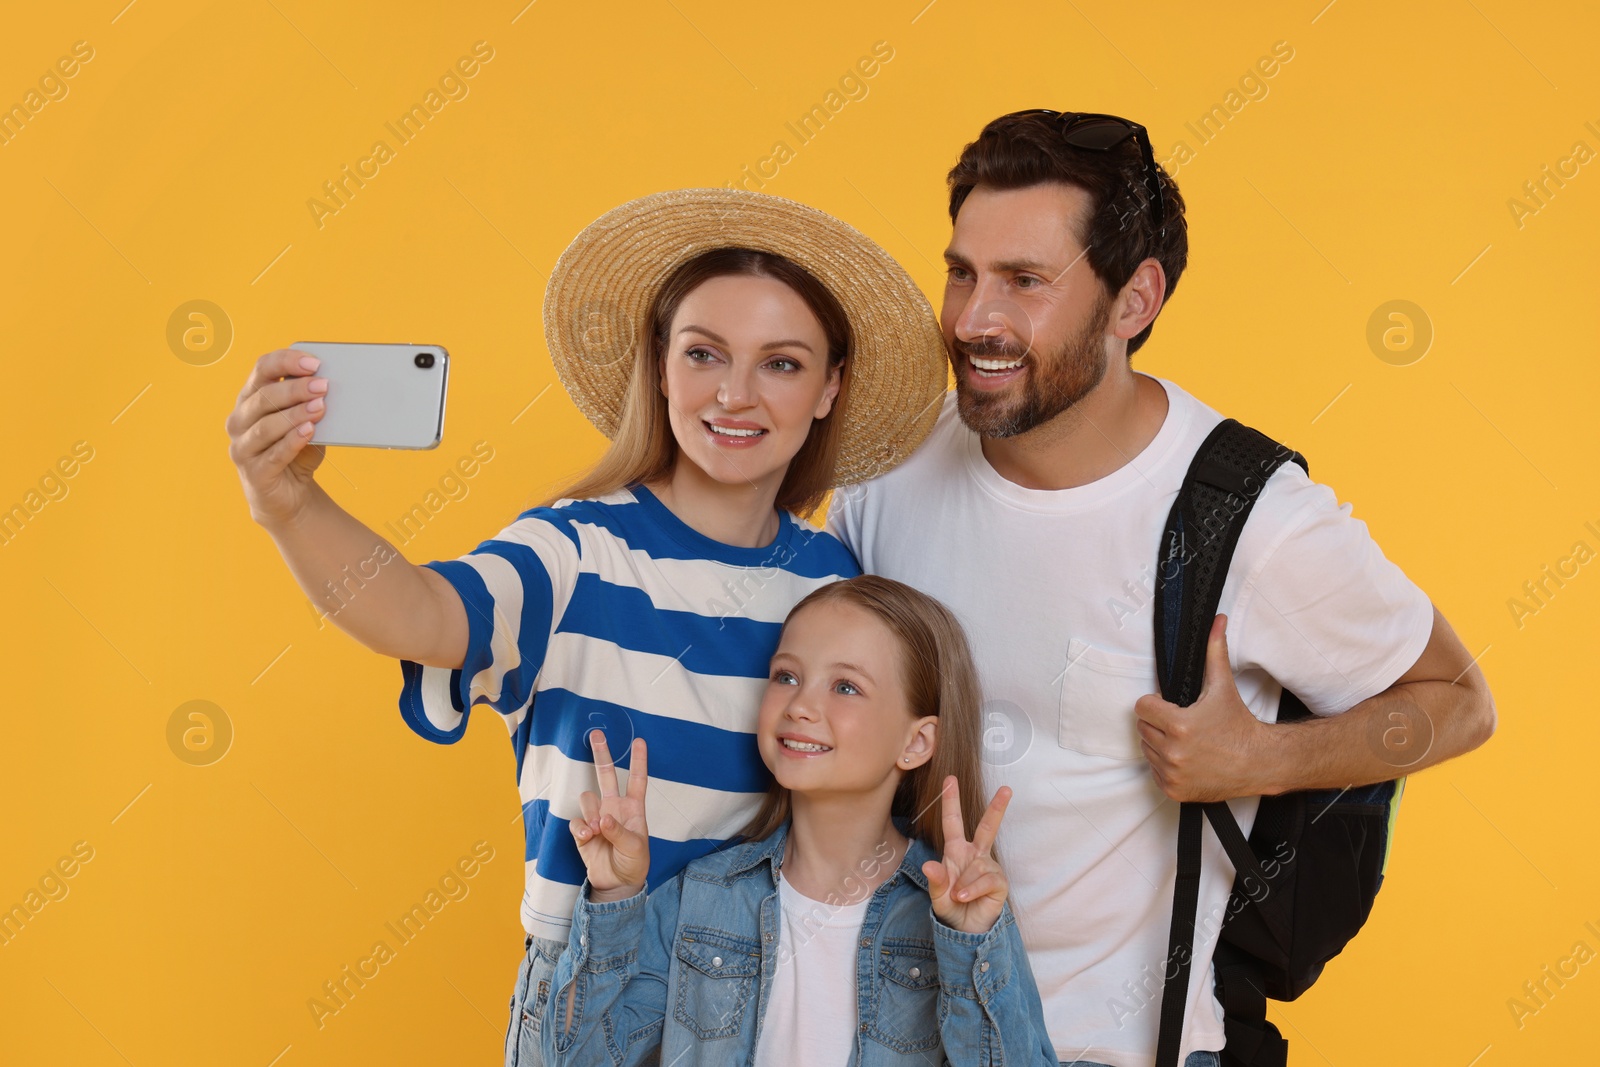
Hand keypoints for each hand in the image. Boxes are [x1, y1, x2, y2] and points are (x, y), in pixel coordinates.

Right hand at [225, 349, 329, 527]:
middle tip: (323, 385)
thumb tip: (329, 387)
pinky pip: (273, 454)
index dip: (286, 362)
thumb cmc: (296, 451)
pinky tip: (309, 432)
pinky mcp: (253, 472)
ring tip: (320, 407)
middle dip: (296, 389)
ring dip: (295, 414)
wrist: (288, 495)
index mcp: (250, 399)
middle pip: (264, 397)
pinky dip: (292, 441)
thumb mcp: (305, 423)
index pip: (262, 369)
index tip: (314, 362)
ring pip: (266, 425)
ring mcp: (242, 447)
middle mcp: (239, 420)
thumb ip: (311, 405)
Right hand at [570, 731, 649, 899]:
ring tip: (596, 830)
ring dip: (590, 811)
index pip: (637, 780)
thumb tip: (603, 819)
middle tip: (596, 734)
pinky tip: (588, 838)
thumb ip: (619, 832)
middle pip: (606, 776)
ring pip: (587, 797)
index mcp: (633, 809)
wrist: (617, 884)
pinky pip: (576, 821)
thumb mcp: (635, 848)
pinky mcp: (583, 831)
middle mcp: (614, 808)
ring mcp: (597, 818)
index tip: (639, 741)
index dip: (638, 761)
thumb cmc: (633, 863)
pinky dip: (581, 829)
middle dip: (601, 755)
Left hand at [922, 776, 1011, 934]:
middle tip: (1006, 789)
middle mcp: (975, 854)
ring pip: (978, 865)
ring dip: (963, 884)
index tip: (950, 780)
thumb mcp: (937, 895)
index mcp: (956, 851)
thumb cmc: (951, 907)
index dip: (950, 801)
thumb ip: (935, 881)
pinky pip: (986, 880)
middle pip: (987, 827)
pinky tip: (965, 898)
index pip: (953, 822)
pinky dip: (972, 890)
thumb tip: (929, 866)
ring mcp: (989, 867)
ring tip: (958, 897)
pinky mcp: (999, 882)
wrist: (966, 930)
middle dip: (997, 808)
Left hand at [1134, 614, 1273, 801]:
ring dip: (1160, 743)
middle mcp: (1172, 752)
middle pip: (1143, 728)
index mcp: (1178, 725)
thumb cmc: (1239, 724)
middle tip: (1182, 723)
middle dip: (1158, 722)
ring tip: (1187, 741)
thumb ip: (1214, 652)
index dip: (1155, 704)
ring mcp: (1172, 774)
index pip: (1141, 707)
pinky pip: (1154, 772)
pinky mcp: (1174, 790)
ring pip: (1147, 749)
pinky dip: (1165, 765)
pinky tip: (1187, 758)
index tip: (1171, 706)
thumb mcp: (1223, 687)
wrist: (1259, 763)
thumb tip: (1216, 620)